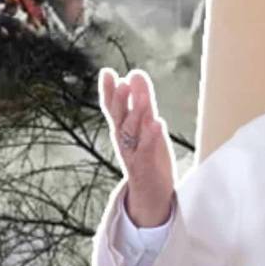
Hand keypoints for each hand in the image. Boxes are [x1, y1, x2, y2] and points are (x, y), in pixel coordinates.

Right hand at [99, 68, 174, 226]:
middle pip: (119, 118)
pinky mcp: (145, 166)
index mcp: (121, 128)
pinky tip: (157, 122)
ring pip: (132, 133)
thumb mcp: (143, 123)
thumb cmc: (147, 154)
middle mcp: (123, 140)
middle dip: (119, 101)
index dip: (108, 91)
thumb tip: (134, 73)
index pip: (112, 107)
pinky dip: (151, 137)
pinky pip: (147, 150)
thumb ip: (140, 99)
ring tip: (144, 98)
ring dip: (136, 115)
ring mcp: (133, 154)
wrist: (150, 192)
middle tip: (122, 83)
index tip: (106, 73)